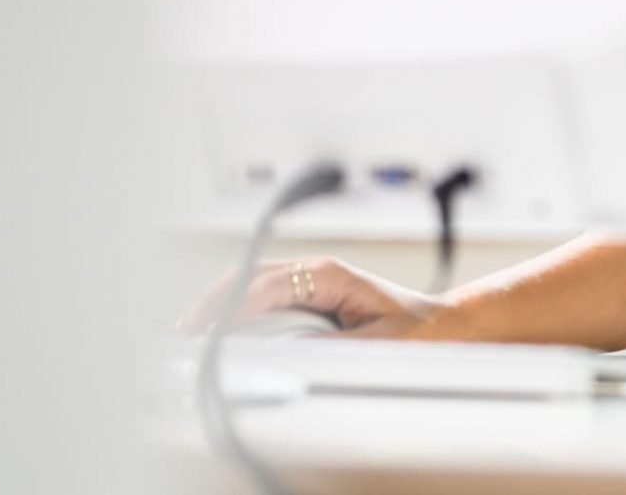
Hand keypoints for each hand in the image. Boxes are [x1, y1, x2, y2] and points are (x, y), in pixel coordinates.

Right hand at [180, 256, 443, 338]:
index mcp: (329, 274)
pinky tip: (216, 330)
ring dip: (218, 304)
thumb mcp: (376, 342)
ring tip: (188, 333)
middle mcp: (315, 271)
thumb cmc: (418, 328)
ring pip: (250, 283)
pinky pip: (261, 296)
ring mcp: (309, 280)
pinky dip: (234, 309)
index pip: (267, 285)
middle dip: (212, 302)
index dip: (232, 306)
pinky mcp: (307, 294)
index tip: (207, 328)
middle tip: (181, 333)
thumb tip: (286, 353)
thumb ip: (332, 347)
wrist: (443, 323)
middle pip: (249, 277)